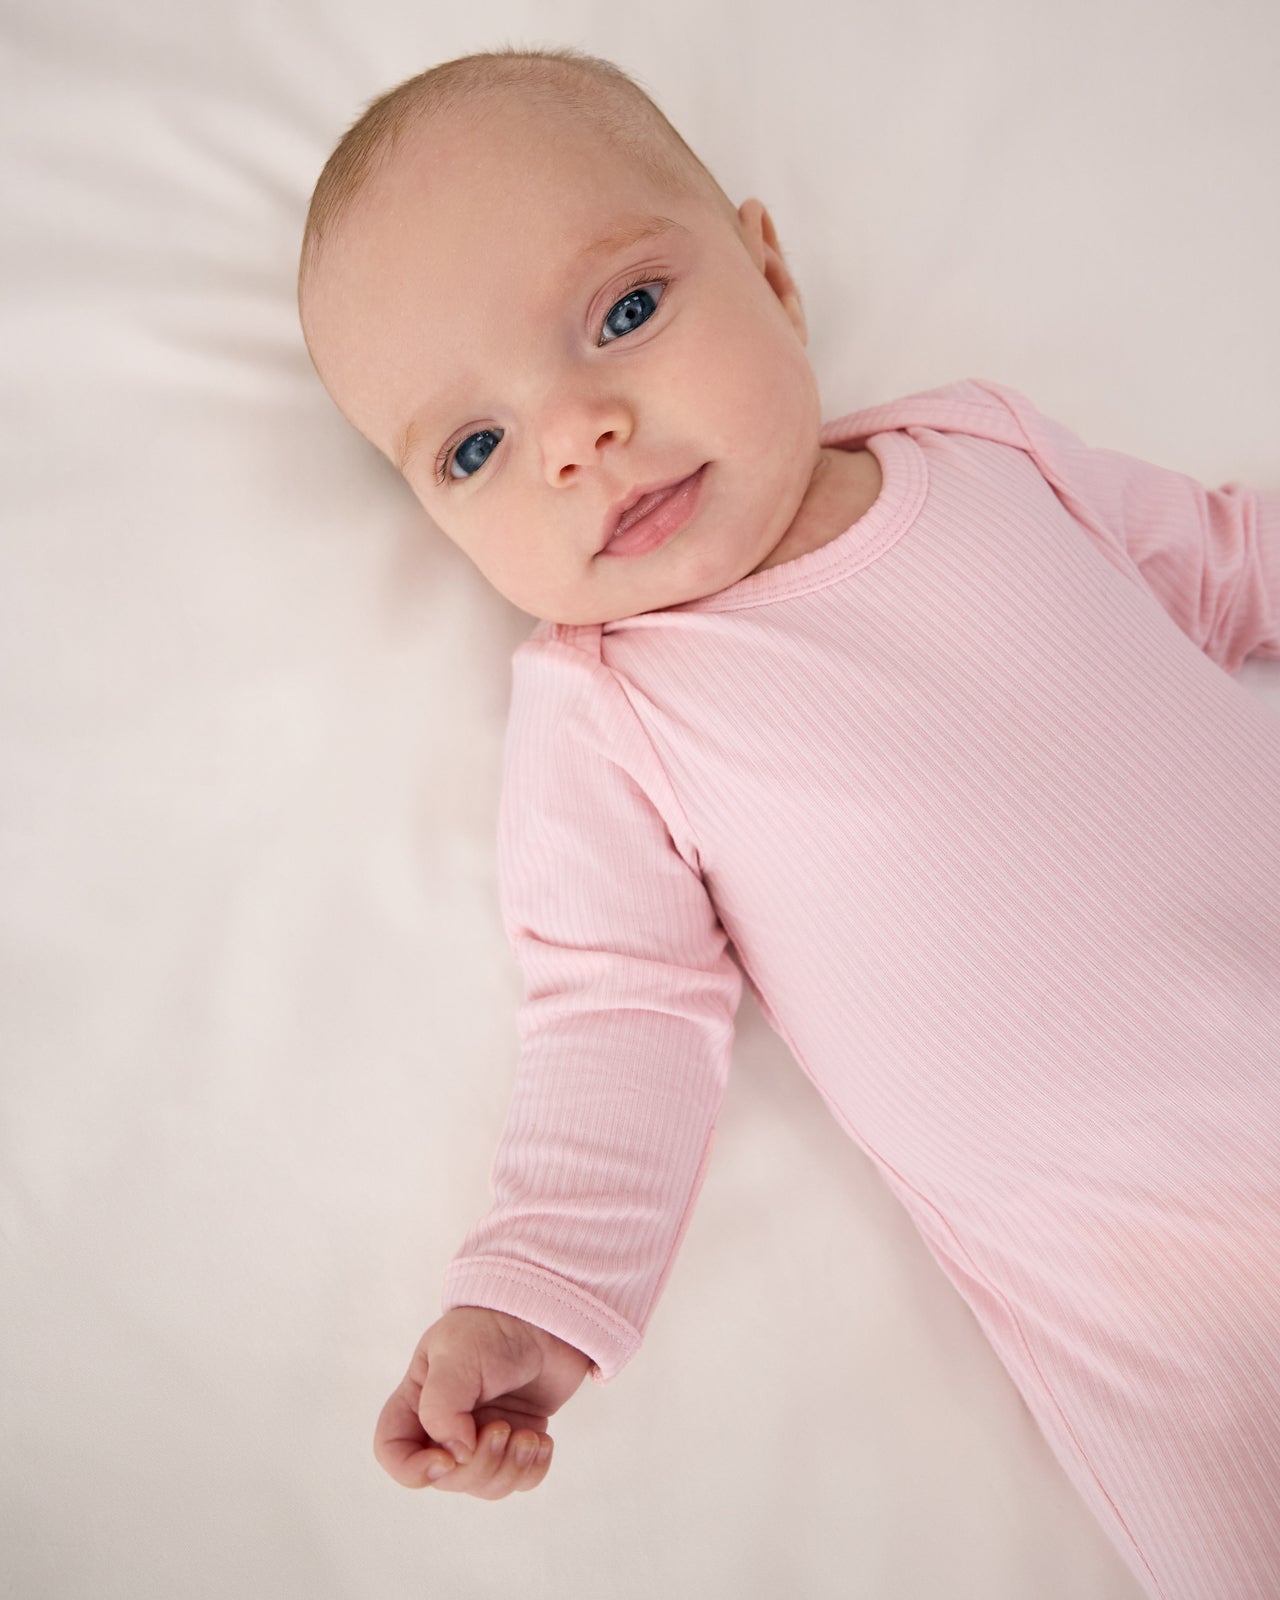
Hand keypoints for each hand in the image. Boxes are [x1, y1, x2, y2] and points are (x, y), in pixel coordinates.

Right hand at [373, 1306, 591, 1497]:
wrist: (545, 1317)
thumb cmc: (492, 1328)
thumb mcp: (455, 1355)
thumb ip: (442, 1407)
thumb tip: (457, 1456)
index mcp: (417, 1400)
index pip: (393, 1452)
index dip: (411, 1470)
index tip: (446, 1459)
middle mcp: (445, 1425)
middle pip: (446, 1478)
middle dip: (479, 1465)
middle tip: (504, 1429)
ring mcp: (481, 1435)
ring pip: (483, 1485)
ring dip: (509, 1469)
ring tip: (528, 1437)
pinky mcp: (516, 1440)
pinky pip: (519, 1481)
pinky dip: (532, 1470)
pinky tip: (541, 1441)